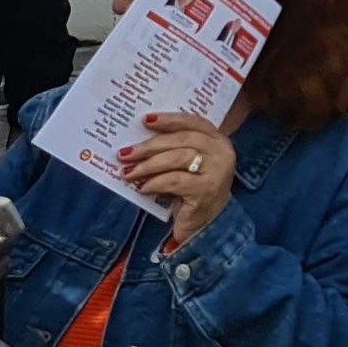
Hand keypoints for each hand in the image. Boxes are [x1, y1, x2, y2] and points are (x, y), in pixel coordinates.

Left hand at [124, 112, 239, 248]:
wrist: (205, 227)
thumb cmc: (192, 192)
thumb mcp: (187, 166)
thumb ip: (173, 150)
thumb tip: (139, 141)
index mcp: (218, 140)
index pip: (193, 122)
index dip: (169, 120)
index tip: (145, 120)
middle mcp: (222, 153)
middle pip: (182, 139)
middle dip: (150, 146)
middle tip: (125, 153)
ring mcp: (217, 171)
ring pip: (178, 158)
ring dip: (148, 165)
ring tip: (128, 173)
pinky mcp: (207, 191)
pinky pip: (175, 181)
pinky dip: (155, 183)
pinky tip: (142, 188)